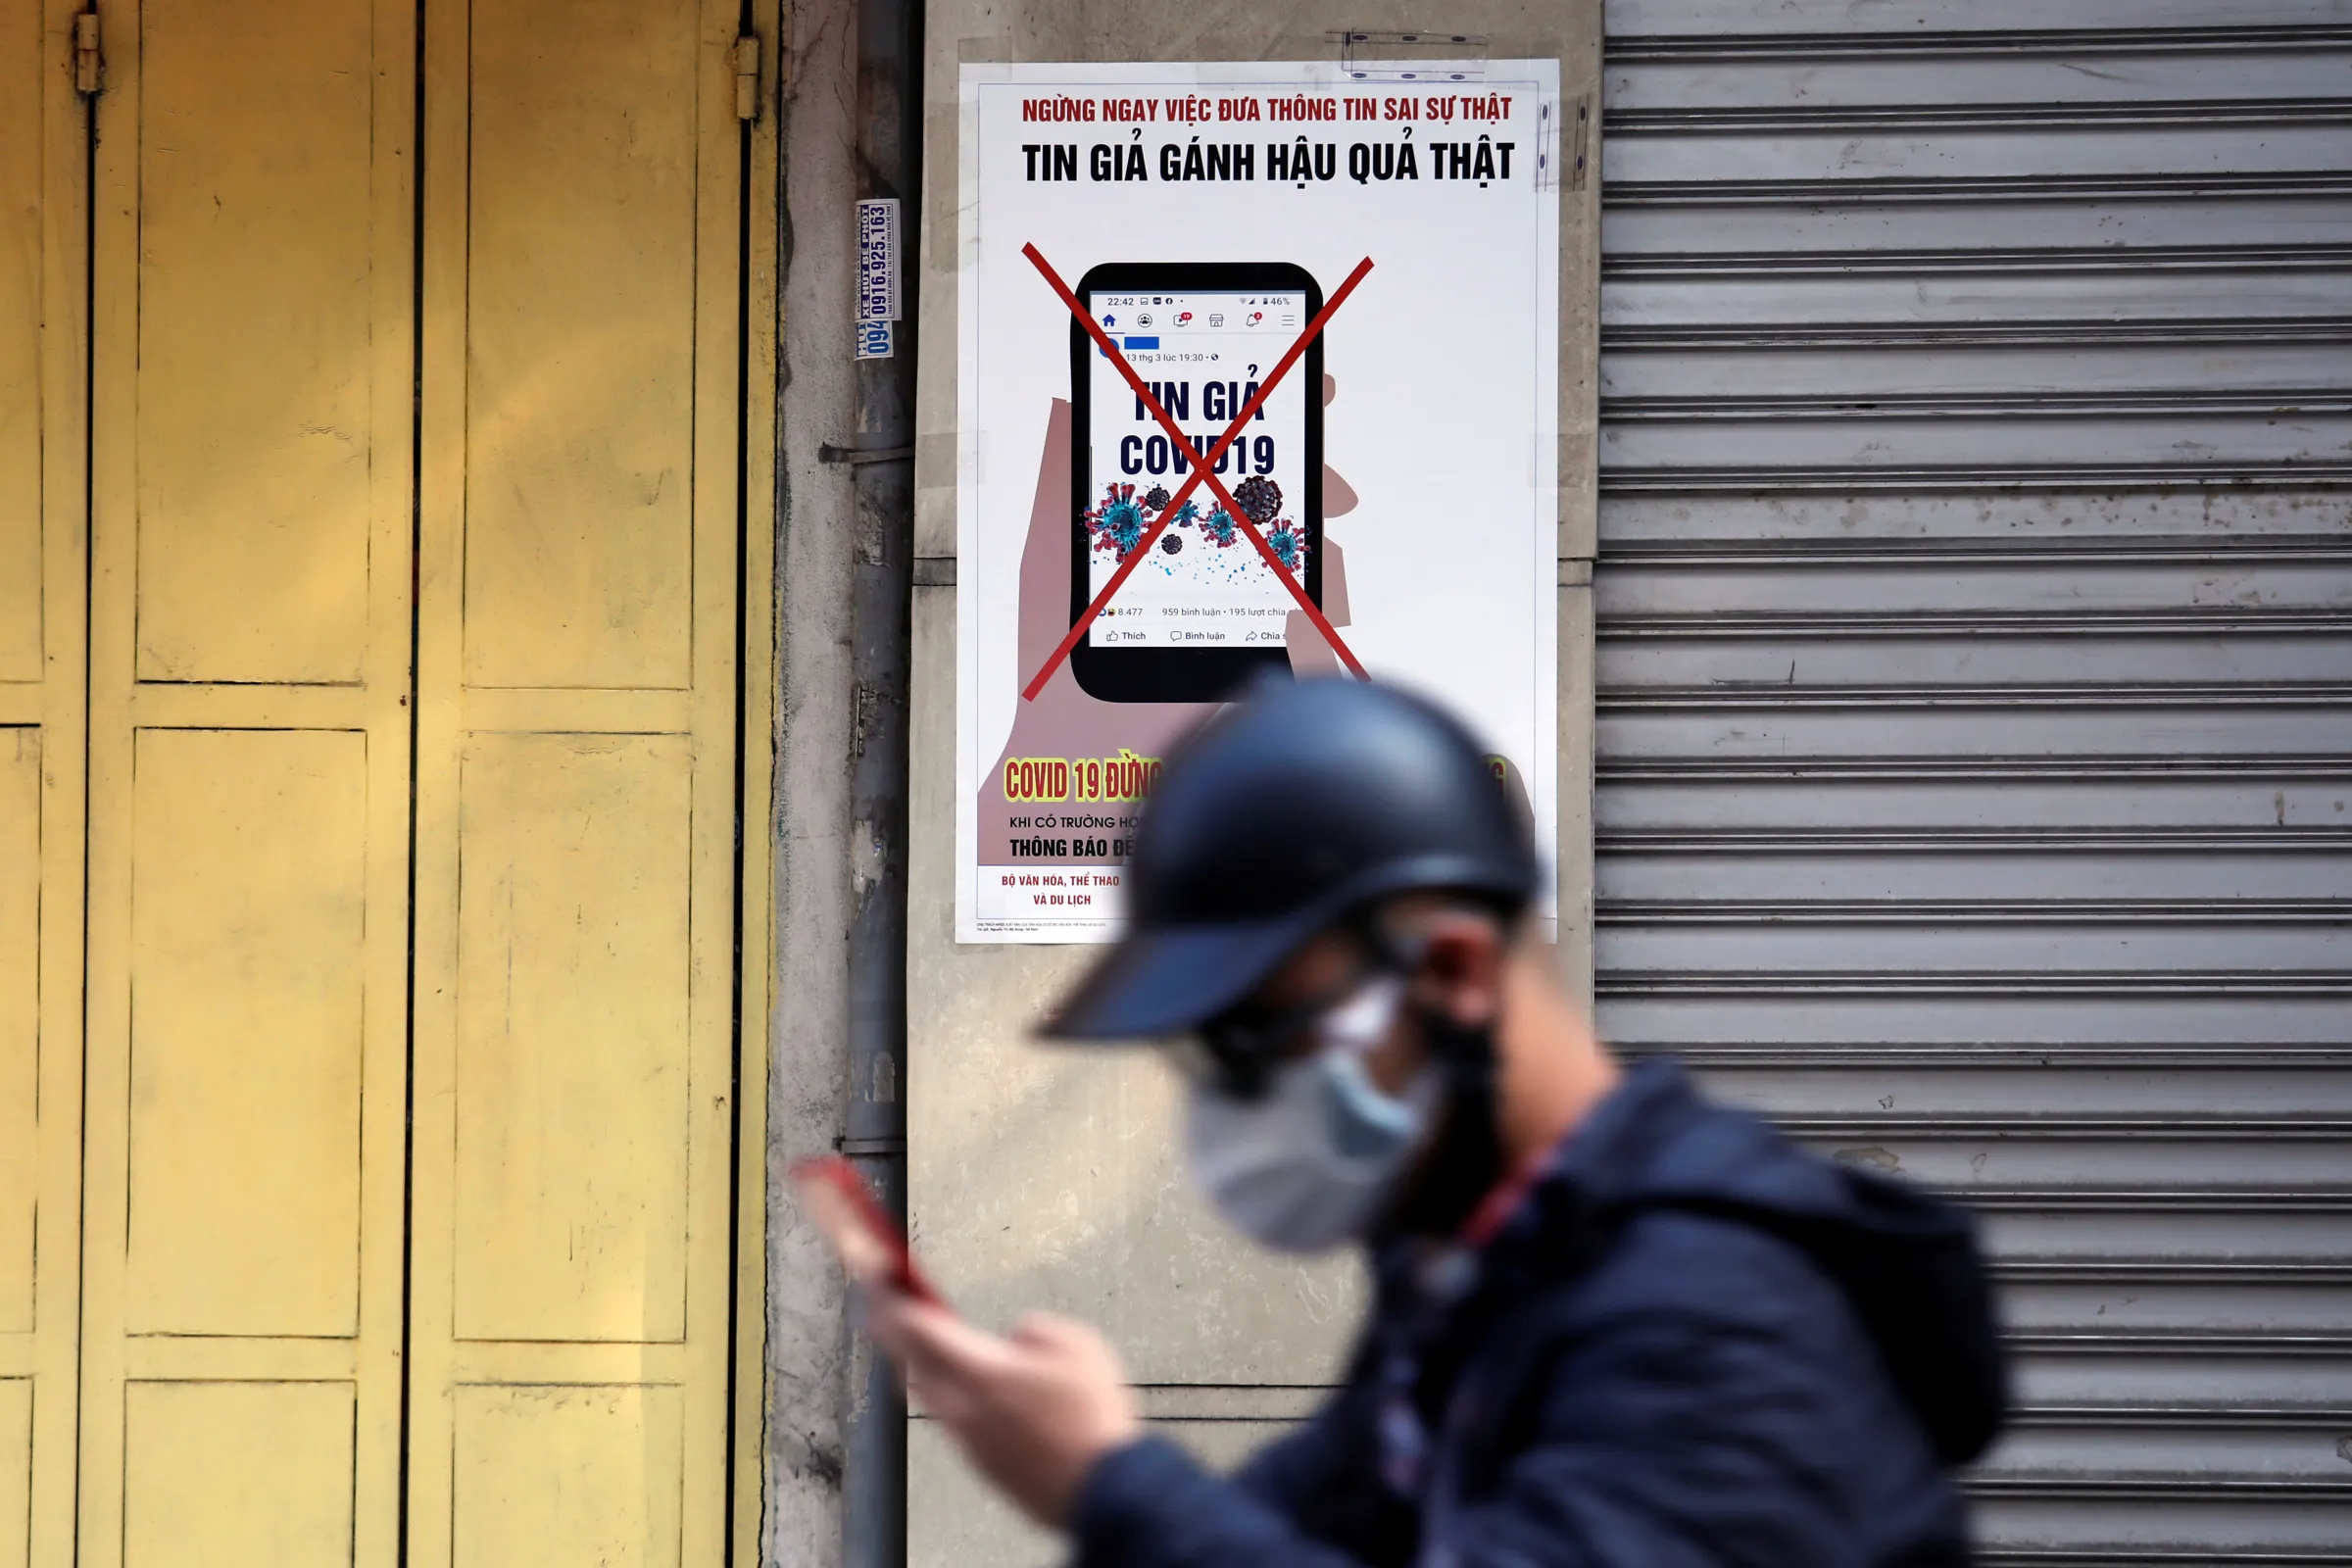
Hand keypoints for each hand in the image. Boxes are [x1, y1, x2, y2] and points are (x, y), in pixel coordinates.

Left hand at [864, 1288, 1142, 1527]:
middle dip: (893, 1332)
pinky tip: (960, 1390)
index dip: (895, 1302)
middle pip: (912, 1363)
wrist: (1104, 1488)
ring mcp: (971, 1442)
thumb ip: (1036, 1331)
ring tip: (917, 1346)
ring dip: (916, 1364)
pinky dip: (943, 1395)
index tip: (880, 1284)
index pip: (920, 1330)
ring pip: (928, 1395)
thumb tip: (1016, 1336)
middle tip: (883, 1309)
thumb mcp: (1079, 1347)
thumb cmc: (1093, 1420)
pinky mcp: (983, 1465)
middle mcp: (965, 1409)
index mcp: (983, 1373)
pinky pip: (950, 1420)